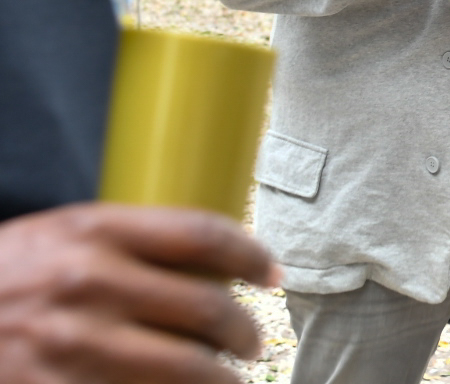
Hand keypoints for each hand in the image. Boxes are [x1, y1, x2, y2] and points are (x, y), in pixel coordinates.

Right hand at [0, 203, 278, 382]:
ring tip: (226, 381)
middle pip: (207, 308)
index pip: (202, 235)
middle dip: (245, 331)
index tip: (271, 273)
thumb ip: (123, 245)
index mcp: (93, 230)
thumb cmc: (0, 278)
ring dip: (220, 380)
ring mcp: (72, 345)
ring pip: (186, 368)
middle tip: (252, 341)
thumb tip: (209, 262)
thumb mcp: (55, 239)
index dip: (251, 256)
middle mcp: (88, 283)